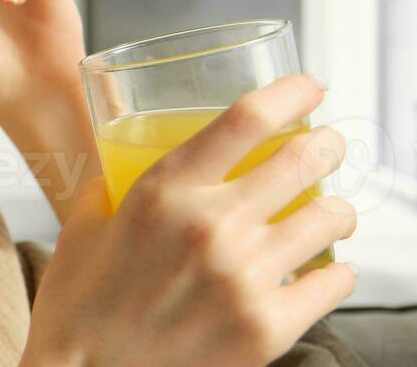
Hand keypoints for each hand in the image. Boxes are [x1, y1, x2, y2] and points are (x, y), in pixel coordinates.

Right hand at [20, 75, 359, 366]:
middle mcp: (211, 227)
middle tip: (329, 146)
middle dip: (328, 145)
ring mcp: (244, 280)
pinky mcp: (267, 330)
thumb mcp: (85, 223)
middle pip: (304, 158)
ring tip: (331, 213)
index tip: (312, 86)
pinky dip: (336, 271)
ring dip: (338, 209)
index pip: (248, 118)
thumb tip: (133, 152)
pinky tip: (326, 270)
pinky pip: (335, 282)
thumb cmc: (78, 305)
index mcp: (165, 191)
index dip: (292, 92)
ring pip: (331, 218)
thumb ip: (116, 181)